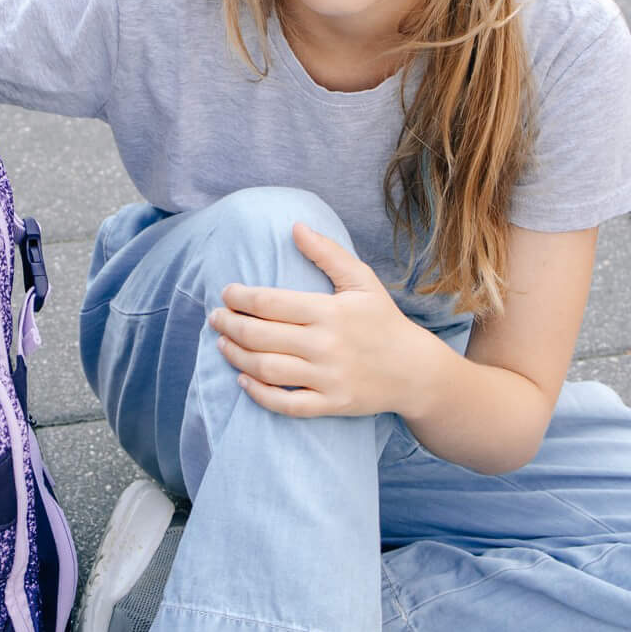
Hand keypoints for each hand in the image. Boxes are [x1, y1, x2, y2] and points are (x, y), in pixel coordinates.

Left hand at [207, 222, 437, 418]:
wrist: (415, 370)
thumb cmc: (383, 320)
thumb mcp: (362, 280)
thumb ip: (328, 253)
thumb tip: (295, 227)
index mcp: (330, 311)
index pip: (270, 303)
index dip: (240, 297)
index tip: (226, 293)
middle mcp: (325, 345)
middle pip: (260, 336)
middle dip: (229, 325)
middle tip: (215, 317)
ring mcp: (327, 378)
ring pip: (266, 370)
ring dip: (236, 356)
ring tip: (222, 343)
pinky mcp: (331, 404)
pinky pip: (285, 404)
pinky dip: (259, 394)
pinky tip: (243, 380)